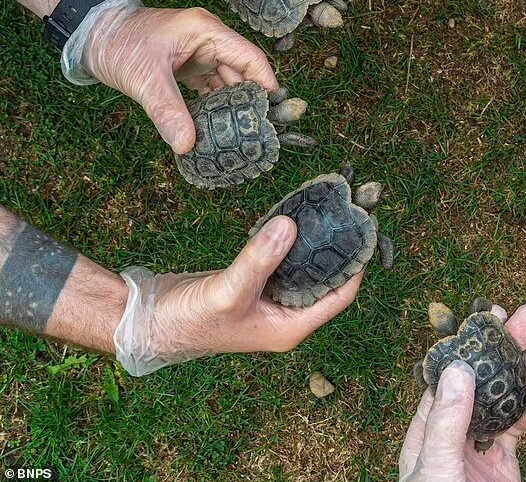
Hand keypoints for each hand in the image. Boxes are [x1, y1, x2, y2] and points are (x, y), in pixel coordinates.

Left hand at [71, 0, 276, 153]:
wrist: (88, 34)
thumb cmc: (117, 43)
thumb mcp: (144, 78)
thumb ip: (168, 111)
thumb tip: (187, 145)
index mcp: (206, 31)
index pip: (250, 58)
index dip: (265, 85)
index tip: (274, 114)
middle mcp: (209, 40)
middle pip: (243, 72)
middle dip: (250, 101)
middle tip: (260, 132)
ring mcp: (199, 53)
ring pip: (227, 82)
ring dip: (232, 106)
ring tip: (241, 135)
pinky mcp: (188, 66)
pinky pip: (210, 88)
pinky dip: (214, 106)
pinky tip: (217, 128)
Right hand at [114, 216, 362, 375]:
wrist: (149, 322)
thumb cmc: (188, 320)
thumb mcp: (228, 290)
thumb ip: (260, 259)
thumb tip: (291, 226)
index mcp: (291, 327)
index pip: (340, 296)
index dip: (355, 266)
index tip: (364, 233)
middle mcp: (286, 315)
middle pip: (325, 280)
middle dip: (337, 250)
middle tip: (347, 214)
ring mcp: (271, 301)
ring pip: (304, 269)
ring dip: (313, 244)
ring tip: (327, 211)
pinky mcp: (255, 286)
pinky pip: (282, 262)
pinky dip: (289, 243)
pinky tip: (293, 219)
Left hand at [399, 304, 525, 481]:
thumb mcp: (438, 468)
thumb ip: (447, 421)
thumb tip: (457, 368)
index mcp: (426, 430)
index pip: (448, 375)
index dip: (470, 342)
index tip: (491, 315)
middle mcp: (452, 435)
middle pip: (480, 381)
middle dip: (504, 349)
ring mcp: (477, 451)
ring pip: (501, 403)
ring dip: (521, 377)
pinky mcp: (501, 467)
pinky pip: (515, 434)